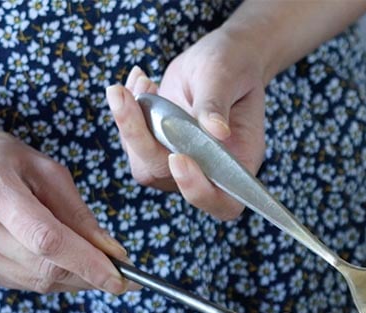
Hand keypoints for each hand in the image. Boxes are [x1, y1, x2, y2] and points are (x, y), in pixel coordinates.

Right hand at [0, 125, 129, 293]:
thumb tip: (113, 254)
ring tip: (90, 263)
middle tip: (120, 273)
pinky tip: (57, 260)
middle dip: (89, 275)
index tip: (121, 279)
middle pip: (43, 266)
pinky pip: (23, 283)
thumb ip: (80, 214)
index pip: (46, 239)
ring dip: (73, 279)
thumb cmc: (3, 160)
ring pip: (36, 282)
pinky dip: (50, 277)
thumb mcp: (47, 171)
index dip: (86, 263)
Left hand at [106, 30, 268, 220]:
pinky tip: (142, 81)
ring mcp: (182, 160)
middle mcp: (209, 169)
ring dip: (129, 126)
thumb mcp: (226, 75)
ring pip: (144, 165)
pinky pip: (133, 144)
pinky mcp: (160, 146)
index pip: (222, 202)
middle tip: (126, 96)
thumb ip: (216, 103)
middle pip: (169, 180)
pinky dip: (127, 113)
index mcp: (239, 161)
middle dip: (141, 141)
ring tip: (140, 82)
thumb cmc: (233, 65)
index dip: (198, 190)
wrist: (221, 58)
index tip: (178, 158)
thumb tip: (215, 130)